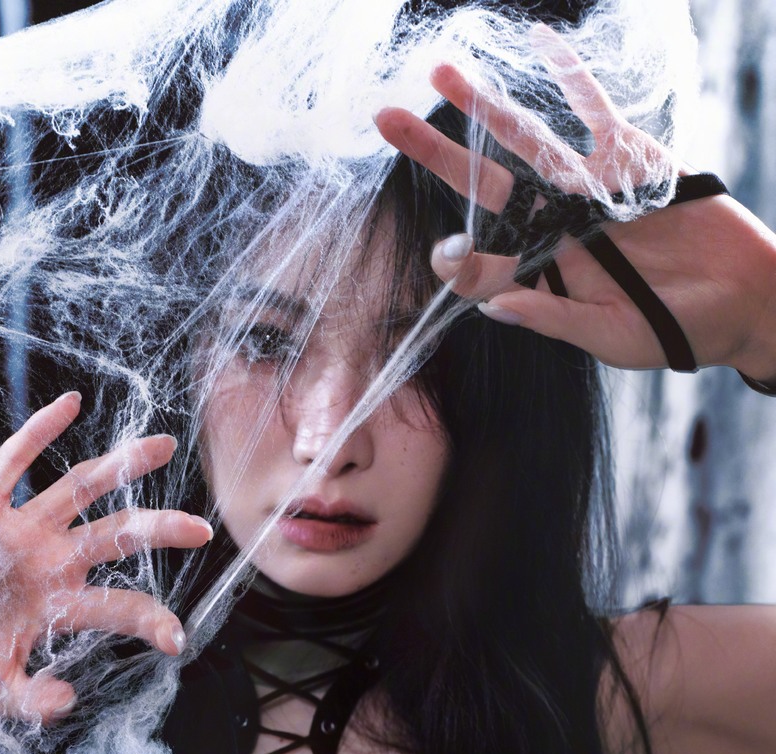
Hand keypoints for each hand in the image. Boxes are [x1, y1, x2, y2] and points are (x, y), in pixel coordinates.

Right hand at [0, 391, 211, 724]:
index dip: (149, 620)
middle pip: (117, 535)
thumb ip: (29, 699)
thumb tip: (68, 700)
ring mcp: (22, 528)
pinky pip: (16, 461)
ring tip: (164, 446)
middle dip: (160, 529)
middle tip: (202, 528)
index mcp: (59, 601)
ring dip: (121, 465)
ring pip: (81, 488)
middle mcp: (51, 558)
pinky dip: (41, 431)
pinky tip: (71, 403)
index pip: (118, 605)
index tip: (177, 639)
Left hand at [375, 28, 775, 379]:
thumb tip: (490, 306)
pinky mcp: (629, 159)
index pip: (481, 259)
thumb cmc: (673, 330)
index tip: (448, 254)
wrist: (741, 300)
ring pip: (526, 141)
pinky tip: (539, 43)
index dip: (457, 256)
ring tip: (443, 71)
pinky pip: (593, 110)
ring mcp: (587, 190)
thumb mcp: (609, 336)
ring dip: (485, 106)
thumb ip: (551, 317)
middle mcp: (553, 228)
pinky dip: (570, 77)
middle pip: (485, 185)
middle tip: (387, 119)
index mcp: (541, 273)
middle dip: (437, 153)